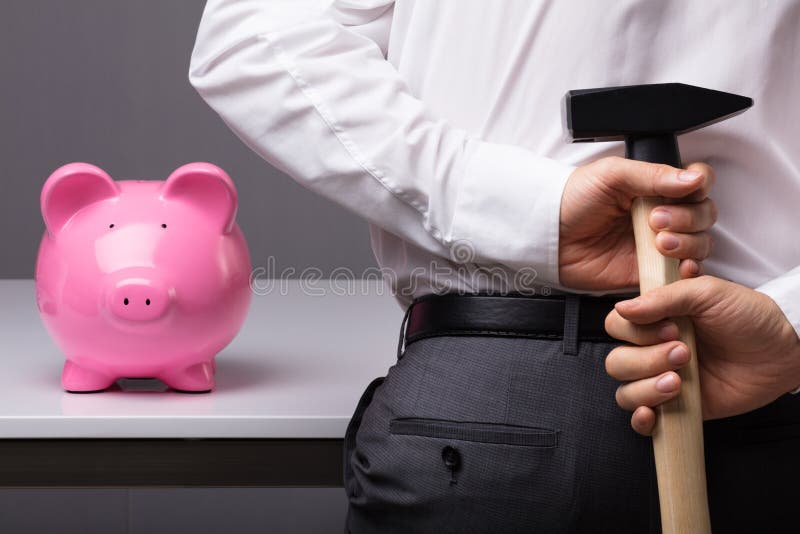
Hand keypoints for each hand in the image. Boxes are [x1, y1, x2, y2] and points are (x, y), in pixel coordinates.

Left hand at [559, 156, 716, 289]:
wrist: (549, 236)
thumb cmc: (573, 200)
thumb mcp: (611, 175)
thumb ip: (653, 175)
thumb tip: (693, 178)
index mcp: (656, 187)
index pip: (698, 182)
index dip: (700, 186)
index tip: (687, 191)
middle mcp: (663, 215)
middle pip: (705, 214)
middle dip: (690, 218)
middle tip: (656, 221)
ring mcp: (659, 245)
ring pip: (700, 244)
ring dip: (690, 243)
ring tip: (660, 244)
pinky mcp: (650, 272)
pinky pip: (682, 276)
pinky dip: (689, 272)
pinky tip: (681, 268)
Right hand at [604, 275, 799, 434]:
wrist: (783, 350)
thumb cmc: (749, 317)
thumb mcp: (707, 293)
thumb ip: (663, 298)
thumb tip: (624, 308)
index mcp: (655, 320)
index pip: (616, 326)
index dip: (635, 332)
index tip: (670, 329)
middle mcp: (653, 349)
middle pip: (616, 362)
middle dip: (646, 361)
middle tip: (684, 354)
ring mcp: (662, 379)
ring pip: (625, 391)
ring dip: (646, 388)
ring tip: (679, 382)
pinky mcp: (676, 408)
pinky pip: (641, 420)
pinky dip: (640, 419)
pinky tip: (653, 413)